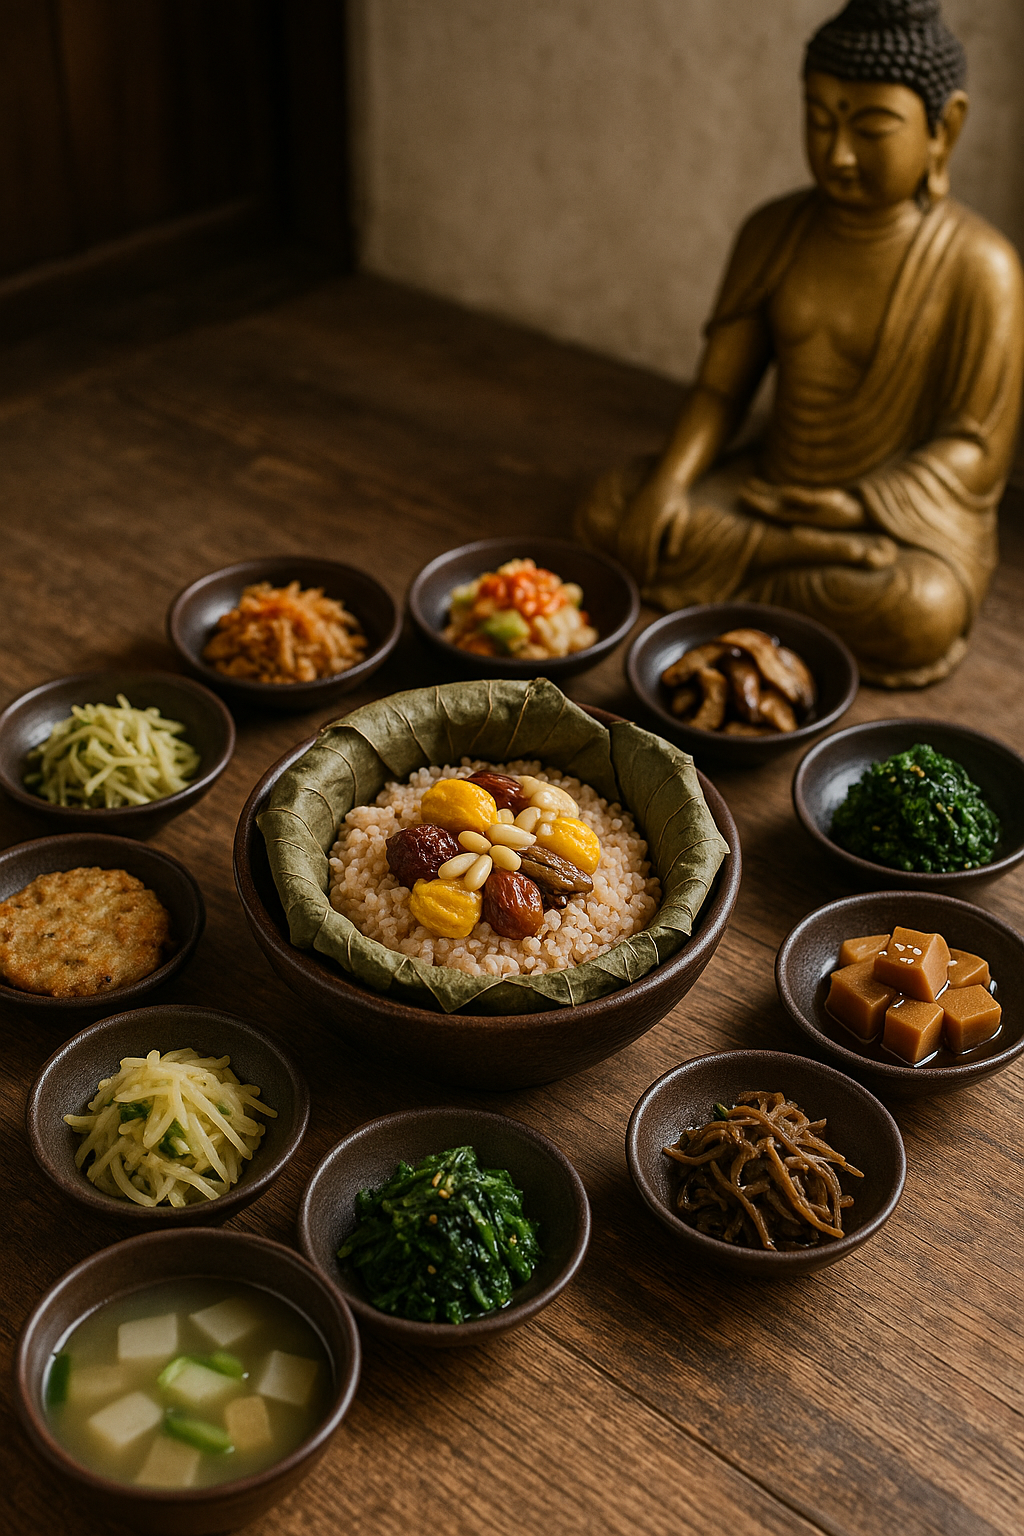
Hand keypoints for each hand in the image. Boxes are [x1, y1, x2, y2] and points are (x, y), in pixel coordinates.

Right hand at [615, 471, 689, 585]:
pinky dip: (621, 553)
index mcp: (652, 522)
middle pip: (633, 552)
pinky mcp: (625, 519)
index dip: (646, 567)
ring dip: (627, 564)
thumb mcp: (681, 516)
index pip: (646, 551)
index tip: (648, 581)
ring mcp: (629, 520)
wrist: (662, 478)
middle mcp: (637, 522)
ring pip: (624, 547)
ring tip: (632, 578)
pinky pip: (620, 540)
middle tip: (639, 586)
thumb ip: (676, 535)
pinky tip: (625, 563)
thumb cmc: (676, 500)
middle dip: (635, 570)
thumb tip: (671, 556)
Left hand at [740, 477, 865, 528]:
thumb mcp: (829, 501)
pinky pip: (788, 500)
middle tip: (740, 489)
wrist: (863, 517)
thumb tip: (784, 494)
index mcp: (797, 516)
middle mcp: (797, 516)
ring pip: (777, 503)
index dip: (756, 502)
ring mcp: (803, 512)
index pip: (770, 510)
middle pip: (769, 507)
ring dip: (762, 494)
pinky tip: (769, 488)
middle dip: (755, 498)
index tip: (742, 494)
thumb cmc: (847, 509)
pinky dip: (776, 493)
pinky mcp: (810, 507)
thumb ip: (807, 498)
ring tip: (748, 485)